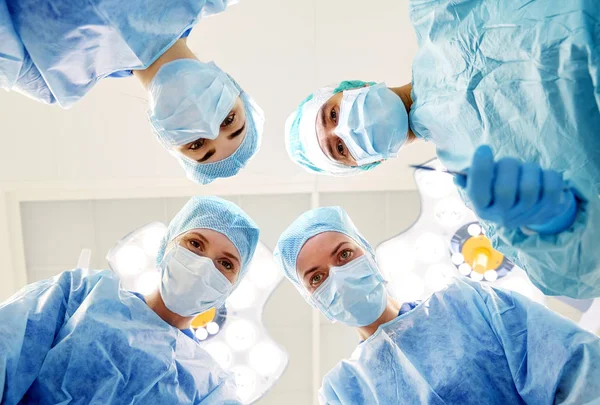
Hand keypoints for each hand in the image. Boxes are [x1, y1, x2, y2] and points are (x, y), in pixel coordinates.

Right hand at [455, 145, 576, 231]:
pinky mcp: (548, 211)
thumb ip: (470, 179)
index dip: (480, 169)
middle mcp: (502, 216)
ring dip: (529, 169)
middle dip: (508, 166)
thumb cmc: (498, 192)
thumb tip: (459, 176)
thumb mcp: (481, 187)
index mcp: (482, 208)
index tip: (484, 148)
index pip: (477, 192)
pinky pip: (552, 188)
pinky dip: (548, 175)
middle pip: (505, 189)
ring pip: (530, 187)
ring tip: (526, 168)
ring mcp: (526, 216)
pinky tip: (541, 175)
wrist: (526, 212)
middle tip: (510, 161)